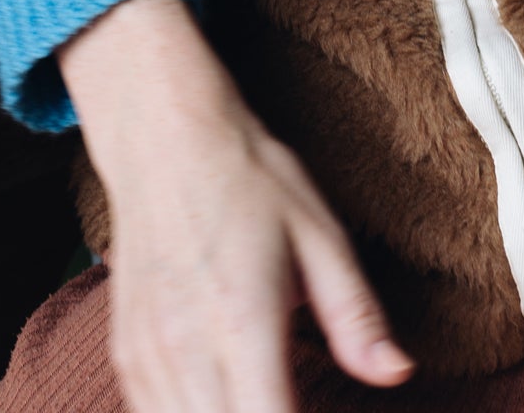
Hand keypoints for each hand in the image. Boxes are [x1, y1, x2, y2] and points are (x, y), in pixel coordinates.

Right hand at [59, 0, 413, 412]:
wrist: (164, 138)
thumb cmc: (249, 179)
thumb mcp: (320, 234)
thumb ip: (355, 315)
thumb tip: (397, 372)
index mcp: (243, 321)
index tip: (324, 411)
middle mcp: (186, 350)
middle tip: (295, 397)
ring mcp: (147, 357)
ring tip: (267, 395)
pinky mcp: (126, 355)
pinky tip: (222, 399)